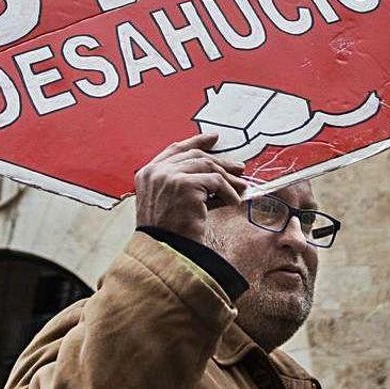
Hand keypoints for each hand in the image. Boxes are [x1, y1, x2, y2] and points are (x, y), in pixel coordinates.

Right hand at [133, 134, 247, 242]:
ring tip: (242, 187)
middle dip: (220, 161)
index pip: (175, 150)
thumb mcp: (172, 203)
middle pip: (195, 156)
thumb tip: (221, 176)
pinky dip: (229, 191)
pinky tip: (235, 202)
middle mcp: (155, 172)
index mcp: (147, 174)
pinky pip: (215, 182)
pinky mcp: (184, 185)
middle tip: (239, 168)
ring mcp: (168, 176)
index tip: (213, 139)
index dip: (196, 142)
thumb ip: (187, 185)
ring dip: (228, 179)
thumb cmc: (169, 233)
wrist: (164, 251)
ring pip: (207, 166)